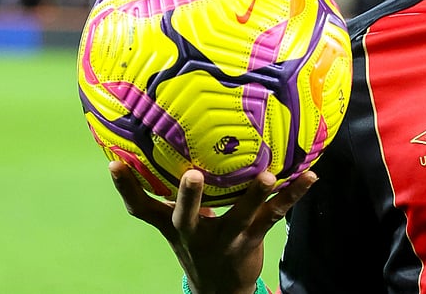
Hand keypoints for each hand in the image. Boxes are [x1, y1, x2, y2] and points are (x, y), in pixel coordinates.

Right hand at [109, 161, 316, 293]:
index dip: (126, 188)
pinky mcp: (252, 239)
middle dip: (189, 196)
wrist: (220, 290)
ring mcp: (225, 238)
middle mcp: (194, 232)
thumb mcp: (178, 223)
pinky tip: (311, 176)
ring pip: (240, 215)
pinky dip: (293, 194)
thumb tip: (157, 146)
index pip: (142, 207)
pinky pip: (275, 215)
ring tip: (268, 176)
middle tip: (193, 175)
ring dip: (255, 195)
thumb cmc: (199, 242)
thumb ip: (170, 193)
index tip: (114, 165)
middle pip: (187, 215)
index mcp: (172, 224)